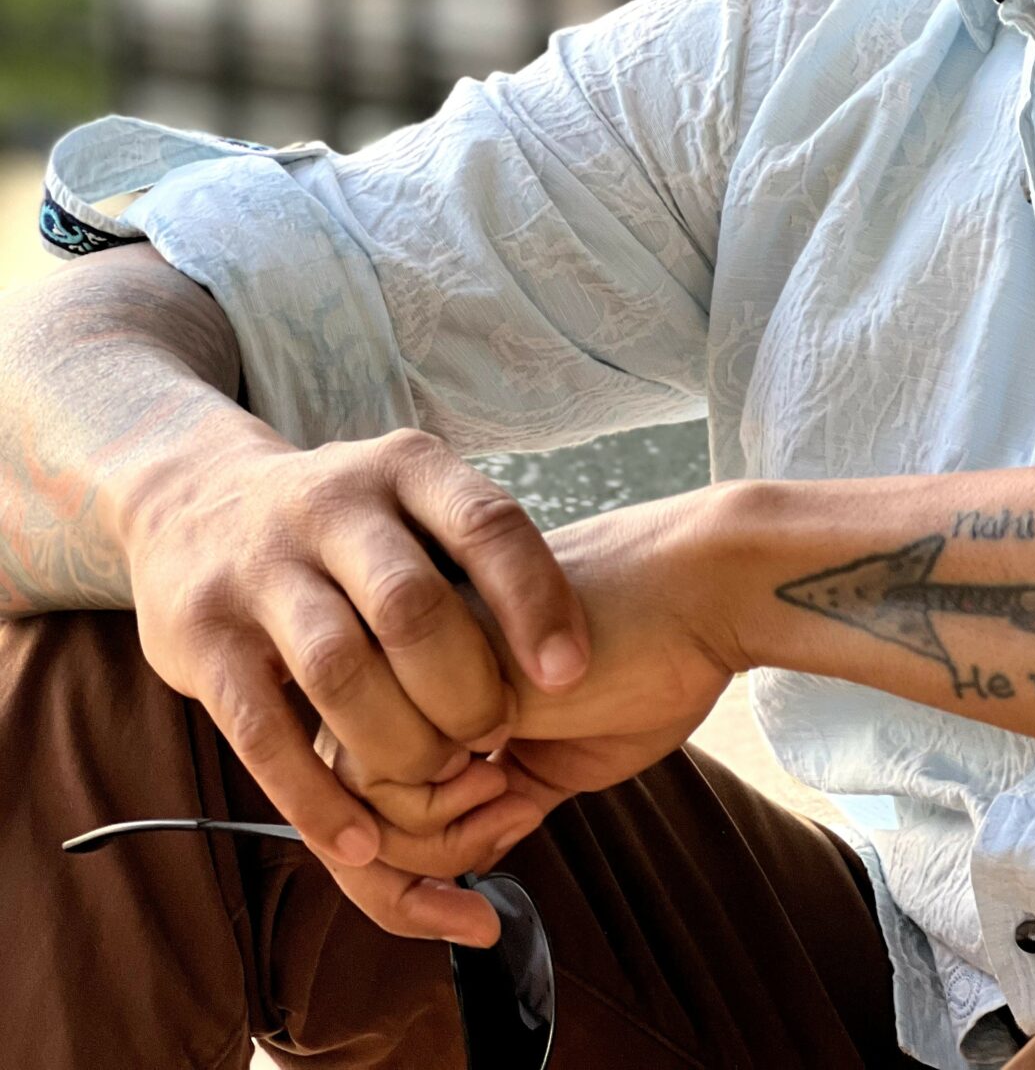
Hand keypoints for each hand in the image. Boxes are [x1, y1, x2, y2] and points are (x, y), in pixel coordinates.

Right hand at [117, 417, 590, 941]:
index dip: (534, 601)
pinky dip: (316, 795)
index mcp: (404, 468)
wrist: (190, 501)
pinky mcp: (203, 639)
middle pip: (413, 607)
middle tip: (494, 735)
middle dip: (465, 689)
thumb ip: (474, 560)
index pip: (485, 523)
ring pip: (339, 671)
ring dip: (399, 742)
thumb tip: (571, 656)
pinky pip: (262, 730)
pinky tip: (361, 837)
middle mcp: (331, 505)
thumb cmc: (346, 525)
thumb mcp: (412, 501)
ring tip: (439, 775)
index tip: (571, 673)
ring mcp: (259, 569)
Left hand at [318, 486, 741, 921]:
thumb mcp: (553, 761)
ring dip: (434, 843)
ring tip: (510, 809)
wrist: (701, 594)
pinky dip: (441, 816)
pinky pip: (385, 776)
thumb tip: (425, 877)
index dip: (400, 882)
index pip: (369, 794)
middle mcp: (410, 656)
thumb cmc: (647, 665)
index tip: (471, 919)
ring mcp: (410, 652)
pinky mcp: (429, 658)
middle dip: (402, 886)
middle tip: (476, 905)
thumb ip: (487, 803)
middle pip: (347, 804)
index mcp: (435, 673)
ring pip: (355, 798)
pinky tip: (506, 785)